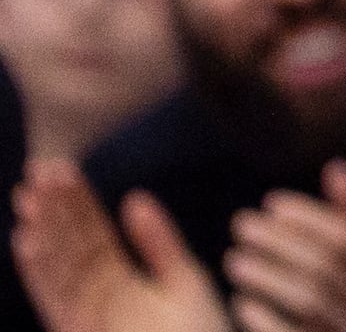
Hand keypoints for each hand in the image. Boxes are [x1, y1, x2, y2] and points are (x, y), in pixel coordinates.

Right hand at [12, 163, 220, 331]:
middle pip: (68, 246)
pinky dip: (38, 270)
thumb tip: (132, 196)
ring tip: (27, 198)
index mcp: (118, 281)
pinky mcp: (74, 329)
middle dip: (52, 211)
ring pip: (55, 268)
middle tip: (38, 170)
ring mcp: (82, 317)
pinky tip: (26, 240)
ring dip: (39, 234)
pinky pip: (52, 298)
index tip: (61, 166)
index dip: (76, 203)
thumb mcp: (183, 280)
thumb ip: (158, 241)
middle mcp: (93, 297)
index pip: (91, 234)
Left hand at [221, 166, 345, 331]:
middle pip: (326, 264)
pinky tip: (242, 301)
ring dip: (268, 277)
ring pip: (310, 299)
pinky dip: (266, 320)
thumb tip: (337, 167)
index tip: (270, 201)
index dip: (308, 216)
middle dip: (280, 242)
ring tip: (234, 259)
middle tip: (241, 223)